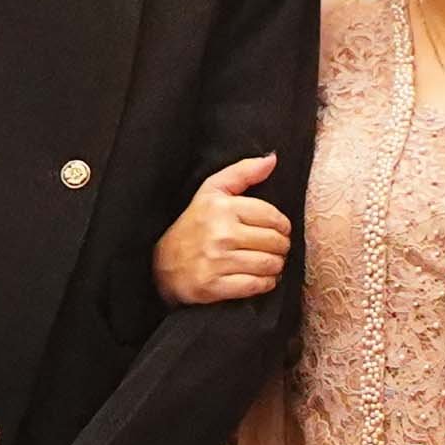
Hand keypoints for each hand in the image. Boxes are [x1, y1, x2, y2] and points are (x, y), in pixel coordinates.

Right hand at [156, 153, 289, 305]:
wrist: (162, 265)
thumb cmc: (194, 225)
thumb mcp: (212, 191)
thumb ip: (242, 172)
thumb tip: (272, 159)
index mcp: (221, 207)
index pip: (272, 216)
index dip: (282, 225)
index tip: (279, 230)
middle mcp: (220, 233)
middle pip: (274, 242)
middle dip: (281, 246)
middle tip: (276, 248)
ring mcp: (216, 261)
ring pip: (268, 264)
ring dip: (276, 266)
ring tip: (271, 263)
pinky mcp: (214, 286)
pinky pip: (256, 285)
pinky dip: (266, 284)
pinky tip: (263, 279)